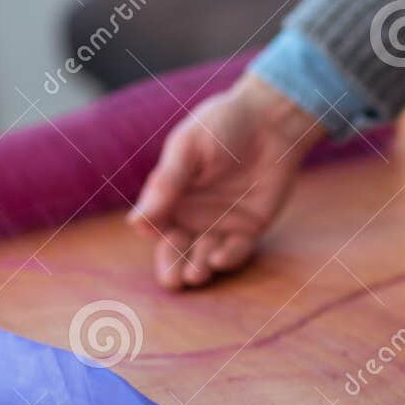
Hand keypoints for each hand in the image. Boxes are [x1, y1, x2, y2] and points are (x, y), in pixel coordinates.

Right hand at [128, 75, 325, 288]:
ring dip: (199, 268)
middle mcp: (193, 215)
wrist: (269, 121)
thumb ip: (166, 185)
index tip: (154, 237)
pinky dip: (228, 257)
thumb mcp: (187, 150)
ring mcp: (221, 224)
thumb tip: (136, 223)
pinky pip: (237, 250)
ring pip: (205, 255)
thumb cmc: (222, 126)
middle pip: (178, 249)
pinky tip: (218, 259)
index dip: (155, 235)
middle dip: (173, 267)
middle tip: (172, 283)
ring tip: (195, 275)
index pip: (157, 224)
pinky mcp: (249, 228)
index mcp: (171, 196)